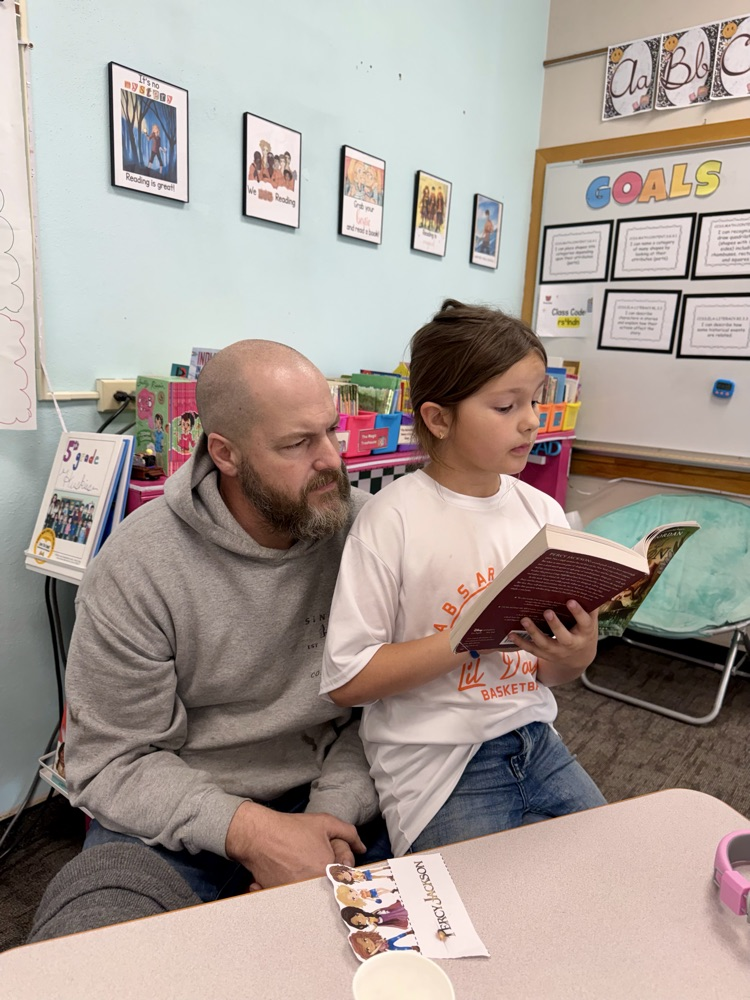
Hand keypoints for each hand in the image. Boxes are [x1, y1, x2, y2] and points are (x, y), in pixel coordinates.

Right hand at [226, 802, 364, 889]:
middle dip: (329, 877)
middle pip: (331, 889)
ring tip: (301, 866)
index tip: (335, 860)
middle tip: (316, 861)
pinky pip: (296, 900)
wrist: (258, 836)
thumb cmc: (291, 829)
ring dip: (313, 885)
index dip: (344, 867)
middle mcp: (313, 887)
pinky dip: (296, 891)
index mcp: (328, 871)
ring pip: (315, 896)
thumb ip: (349, 834)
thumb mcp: (325, 823)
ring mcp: (297, 895)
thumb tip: (361, 847)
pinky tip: (289, 873)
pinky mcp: (283, 899)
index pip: (347, 879)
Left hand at [513, 601, 598, 685]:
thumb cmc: (583, 632)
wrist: (579, 658)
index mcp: (585, 633)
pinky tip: (511, 634)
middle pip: (564, 637)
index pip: (584, 623)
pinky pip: (533, 649)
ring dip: (534, 632)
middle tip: (547, 611)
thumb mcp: (591, 621)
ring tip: (524, 620)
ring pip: (545, 644)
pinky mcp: (546, 655)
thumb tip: (587, 585)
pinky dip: (521, 642)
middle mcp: (572, 644)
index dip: (578, 613)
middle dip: (555, 625)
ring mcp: (558, 651)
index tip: (570, 601)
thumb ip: (589, 606)